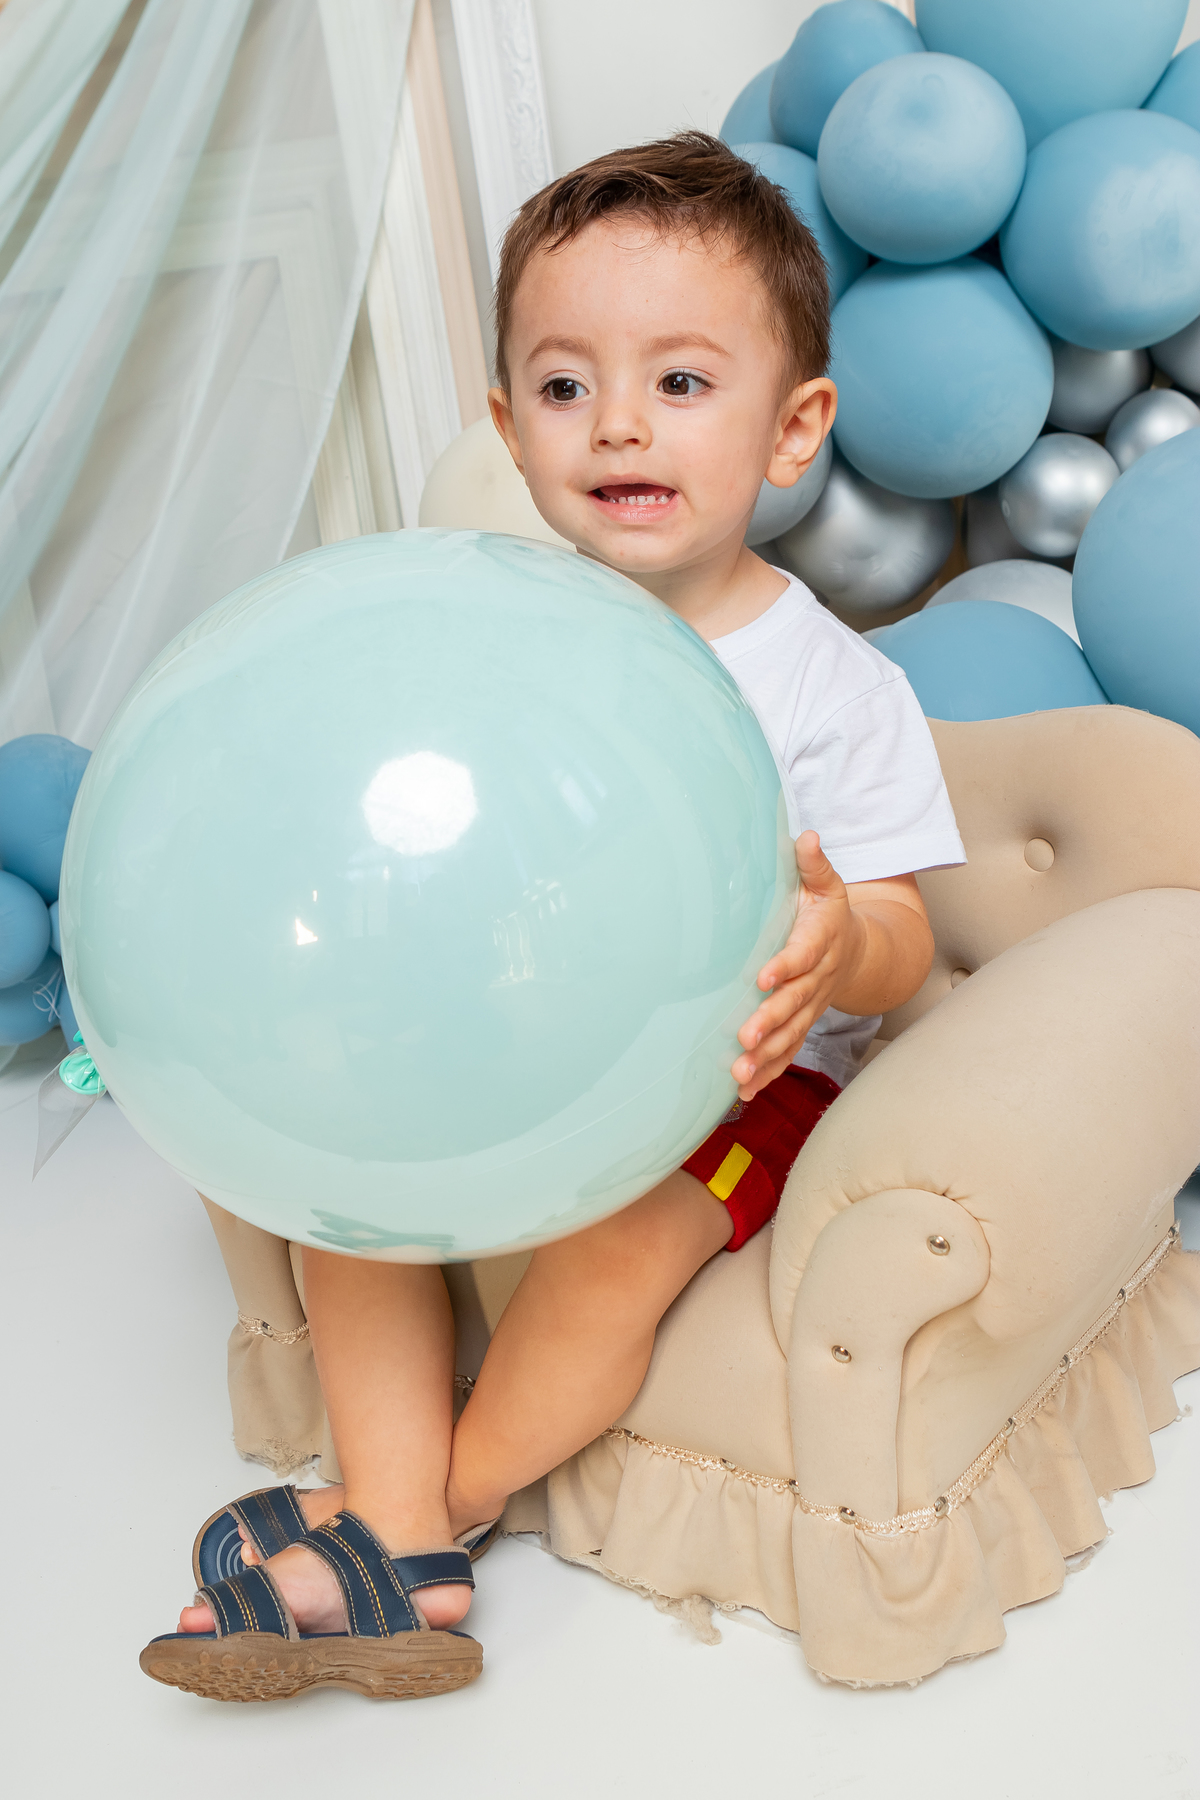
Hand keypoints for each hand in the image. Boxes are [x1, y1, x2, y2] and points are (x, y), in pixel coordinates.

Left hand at [731, 831, 862, 1101]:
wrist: (856, 950)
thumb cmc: (828, 912)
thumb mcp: (826, 884)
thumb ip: (813, 864)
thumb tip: (806, 836)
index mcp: (820, 941)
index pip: (802, 955)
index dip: (785, 966)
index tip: (763, 977)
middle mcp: (817, 979)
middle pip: (794, 1004)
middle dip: (770, 1022)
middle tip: (745, 1038)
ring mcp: (810, 1007)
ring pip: (790, 1036)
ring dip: (766, 1057)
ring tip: (740, 1073)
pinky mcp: (801, 1025)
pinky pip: (787, 1052)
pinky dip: (768, 1073)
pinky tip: (743, 1090)